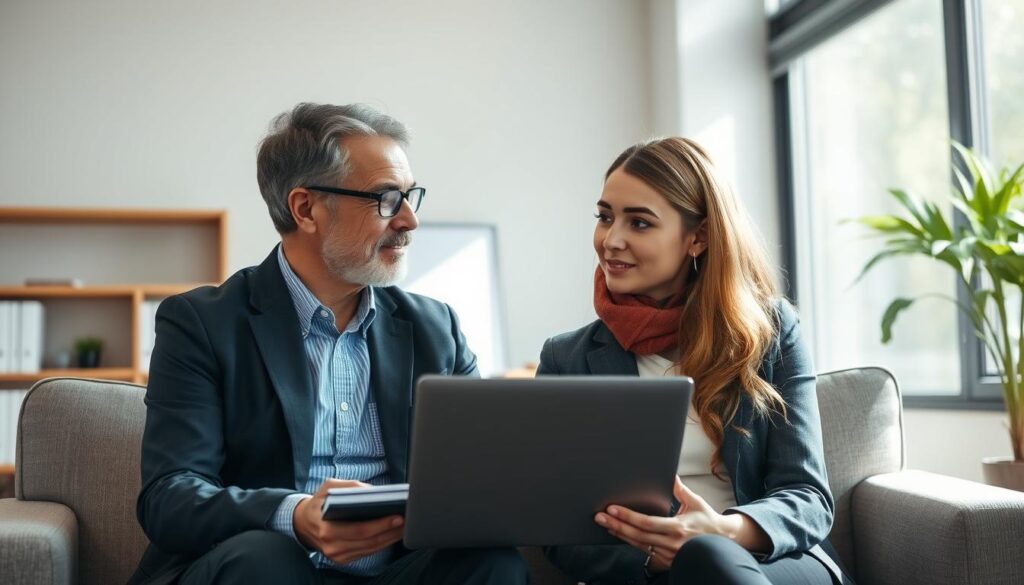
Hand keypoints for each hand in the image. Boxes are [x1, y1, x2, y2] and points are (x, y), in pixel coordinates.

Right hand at [293, 479, 404, 564]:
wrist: (303, 523)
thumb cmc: (318, 502)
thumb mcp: (329, 487)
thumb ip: (350, 487)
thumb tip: (373, 492)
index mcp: (326, 528)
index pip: (359, 529)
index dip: (381, 524)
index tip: (398, 516)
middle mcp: (332, 545)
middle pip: (369, 541)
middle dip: (391, 531)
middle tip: (408, 520)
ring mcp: (337, 555)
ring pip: (372, 549)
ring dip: (391, 538)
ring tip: (406, 526)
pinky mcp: (343, 559)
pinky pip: (368, 552)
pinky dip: (383, 543)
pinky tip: (393, 533)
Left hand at [595, 477, 725, 573]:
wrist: (721, 541)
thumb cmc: (708, 521)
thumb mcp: (695, 502)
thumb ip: (680, 489)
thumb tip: (670, 474)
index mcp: (678, 527)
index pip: (647, 522)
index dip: (628, 516)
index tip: (613, 509)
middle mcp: (672, 542)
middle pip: (638, 535)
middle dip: (617, 525)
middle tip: (600, 516)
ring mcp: (669, 554)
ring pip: (638, 544)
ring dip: (620, 534)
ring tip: (605, 523)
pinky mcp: (667, 560)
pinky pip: (644, 551)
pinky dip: (630, 542)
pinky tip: (620, 533)